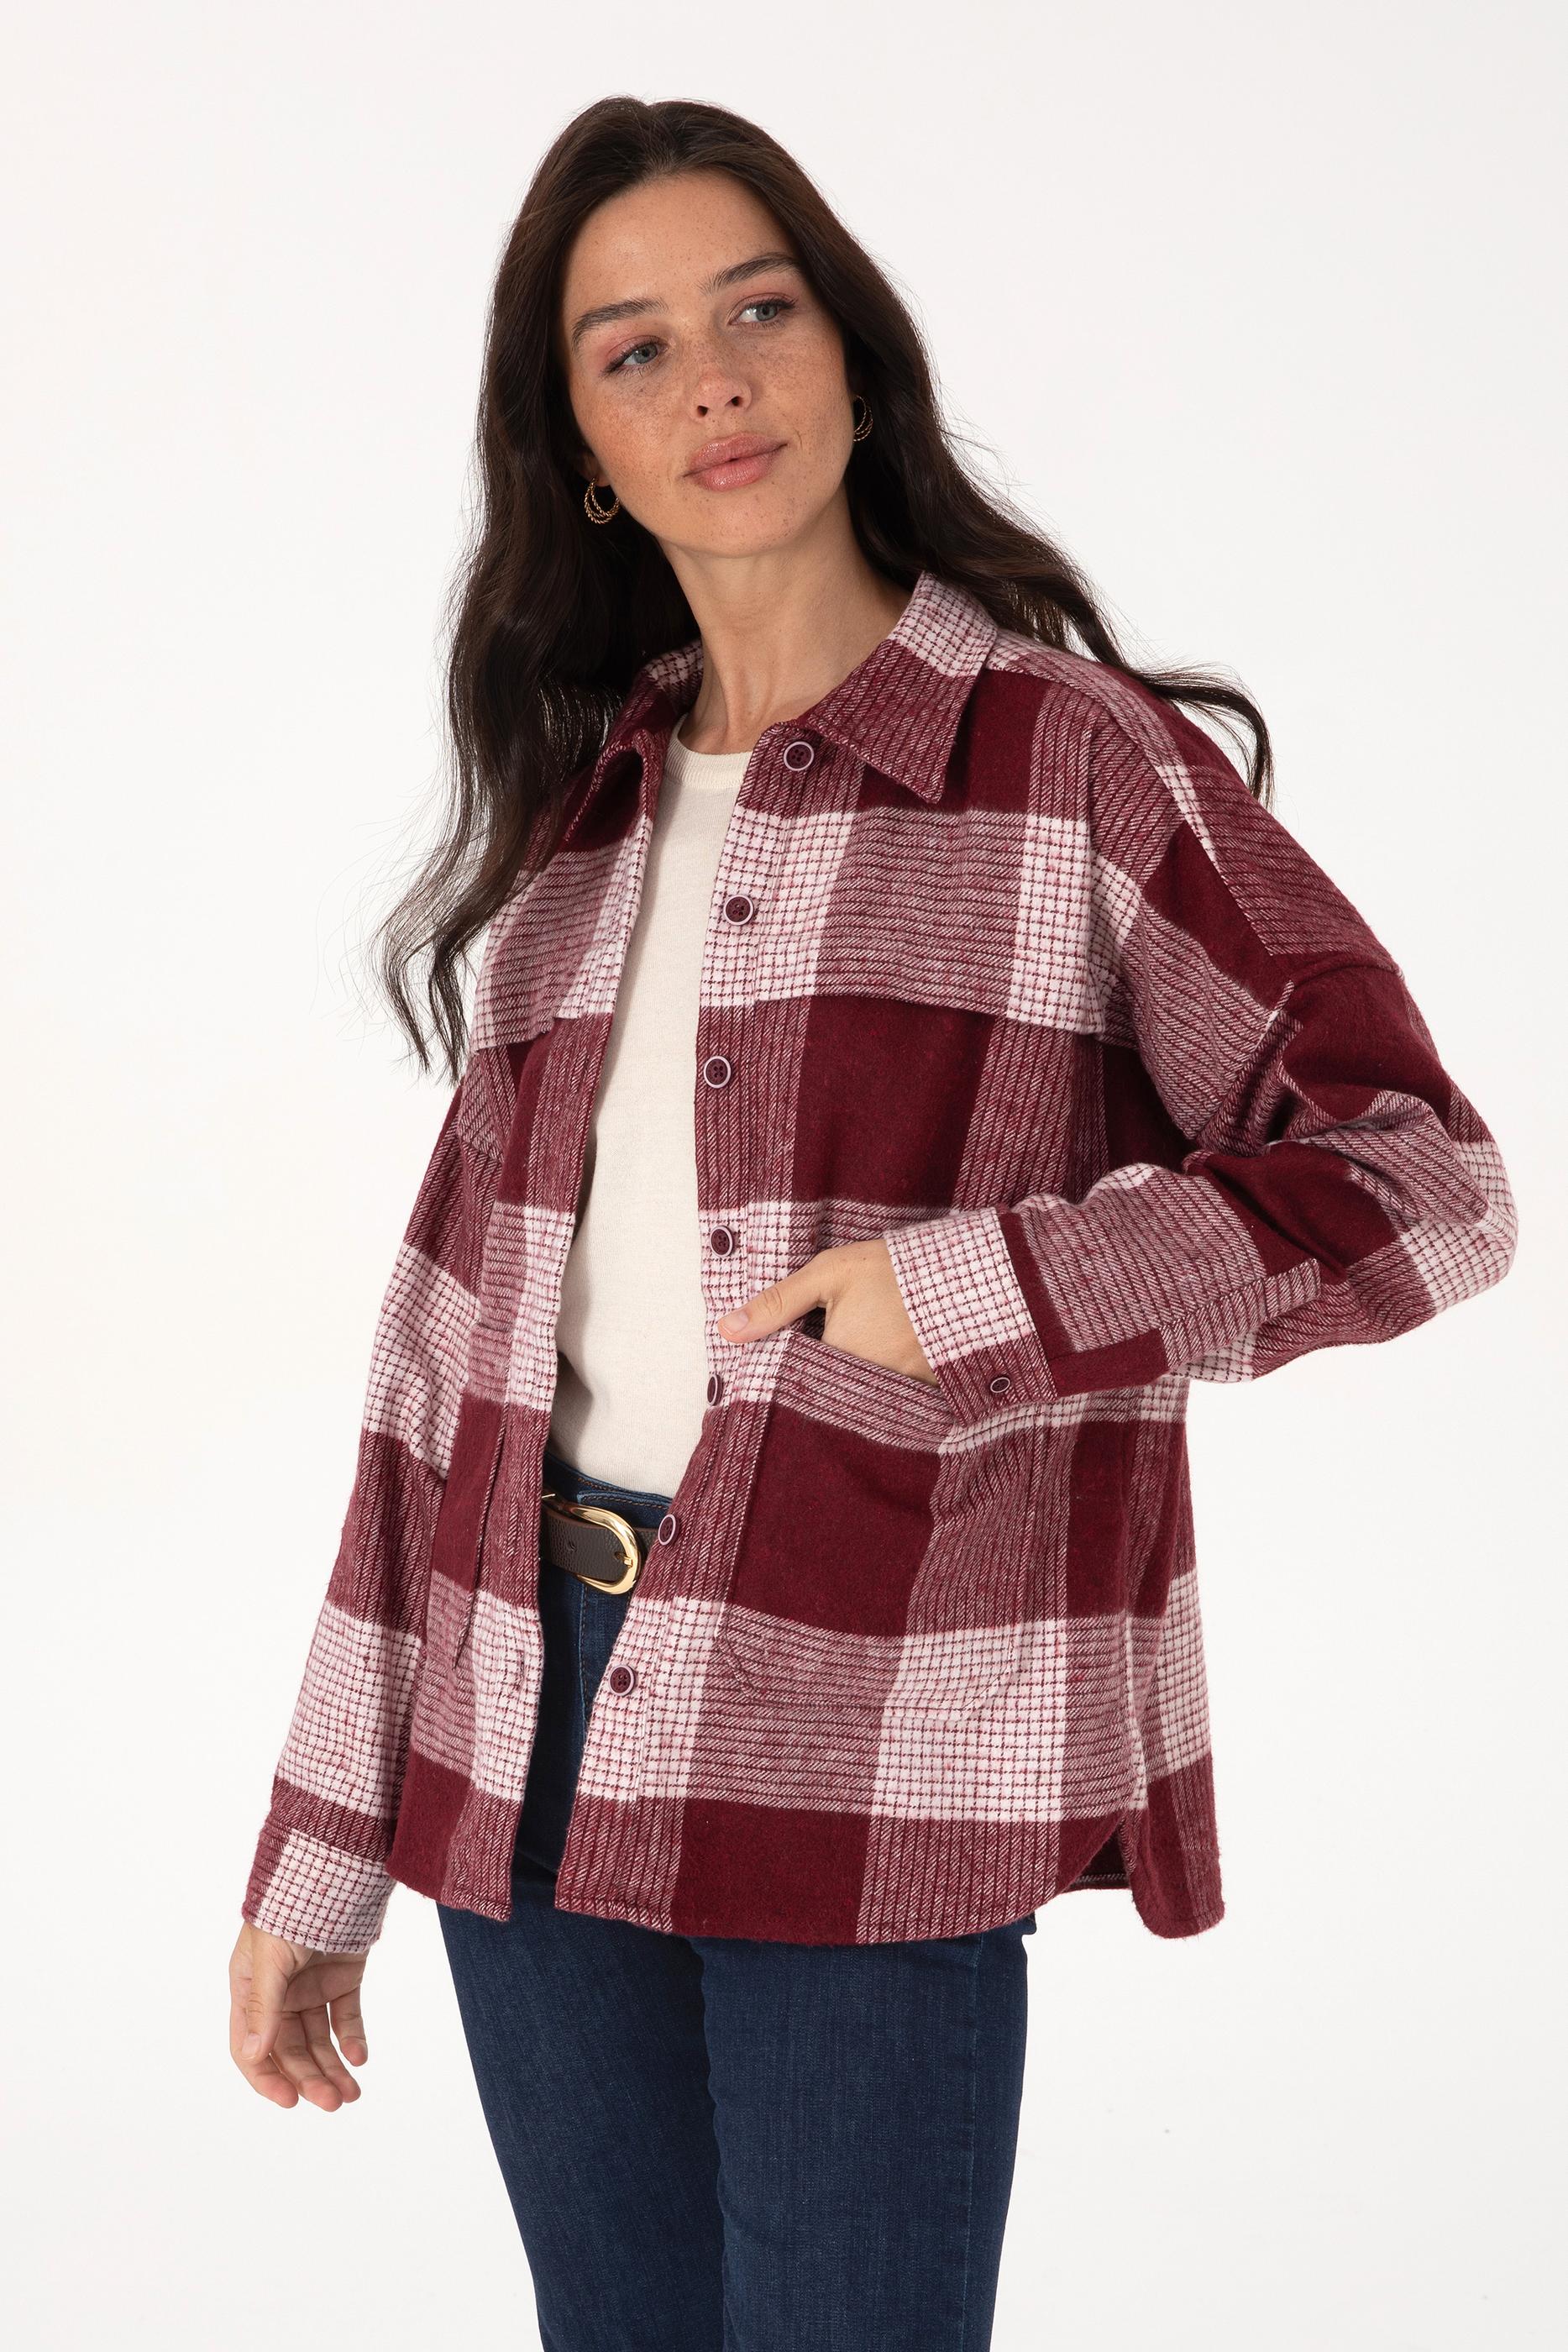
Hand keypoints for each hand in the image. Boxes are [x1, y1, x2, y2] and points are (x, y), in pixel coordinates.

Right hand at [229, 1921, 370, 2110]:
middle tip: (334, 2102)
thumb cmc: (292, 1903)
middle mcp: (278, 1992)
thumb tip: (253, 2054)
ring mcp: (311, 1985)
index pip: (250, 2046)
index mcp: (249, 1987)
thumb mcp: (271, 1955)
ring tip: (352, 2093)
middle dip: (310, 2077)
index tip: (289, 2100)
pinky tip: (361, 2057)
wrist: (337, 1863)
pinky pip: (346, 2016)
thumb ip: (263, 2005)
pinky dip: (353, 2038)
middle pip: (290, 2049)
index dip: (267, 2077)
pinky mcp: (343, 1976)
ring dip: (333, 2067)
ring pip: (319, 2039)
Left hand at [717, 1238, 937, 1384]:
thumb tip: (727, 1330)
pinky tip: (882, 1357)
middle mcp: (862, 1389)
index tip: (786, 1346)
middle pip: (820, 1391)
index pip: (789, 1376)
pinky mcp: (920, 1398)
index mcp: (833, 1361)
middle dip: (812, 1376)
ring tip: (855, 1348)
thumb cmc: (895, 1271)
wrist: (969, 1280)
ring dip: (843, 1382)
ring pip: (850, 1397)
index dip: (781, 1362)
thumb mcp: (831, 1274)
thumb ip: (778, 1303)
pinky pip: (884, 1401)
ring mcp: (894, 1397)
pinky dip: (876, 1386)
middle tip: (828, 1341)